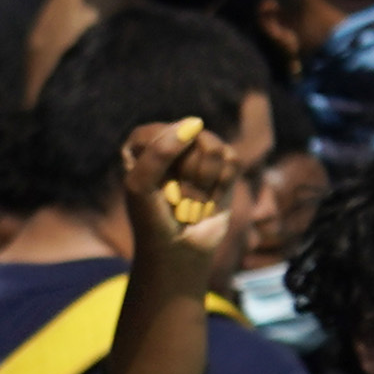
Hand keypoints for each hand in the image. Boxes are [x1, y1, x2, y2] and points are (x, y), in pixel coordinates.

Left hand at [120, 114, 245, 266]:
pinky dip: (220, 188)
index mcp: (143, 142)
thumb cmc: (152, 218)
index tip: (157, 187)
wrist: (178, 251)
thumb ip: (159, 151)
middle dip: (186, 177)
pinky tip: (208, 201)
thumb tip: (195, 123)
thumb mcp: (141, 186)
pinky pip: (232, 160)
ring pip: (214, 148)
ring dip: (203, 184)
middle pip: (191, 138)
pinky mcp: (224, 165)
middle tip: (176, 198)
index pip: (159, 133)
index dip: (163, 163)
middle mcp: (172, 141)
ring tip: (191, 200)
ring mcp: (199, 151)